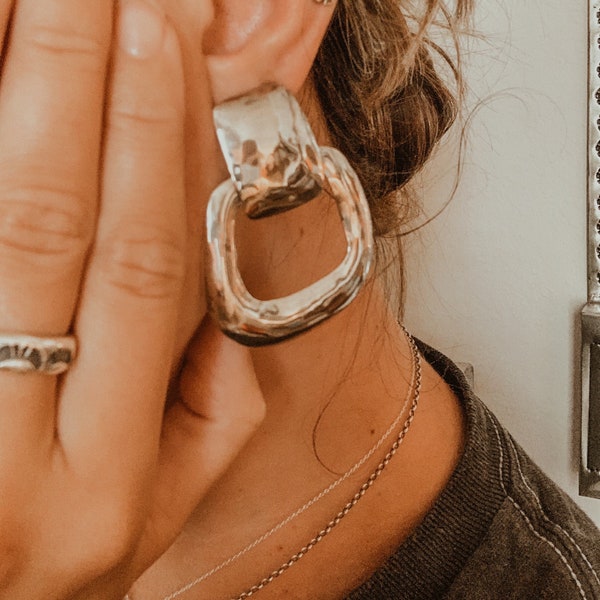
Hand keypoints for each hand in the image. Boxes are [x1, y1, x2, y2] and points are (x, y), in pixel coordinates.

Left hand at [0, 1, 264, 597]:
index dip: (161, 149)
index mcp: (108, 485)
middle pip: (53, 227)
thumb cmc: (64, 566)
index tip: (170, 47)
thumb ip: (218, 417)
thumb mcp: (164, 515)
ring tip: (45, 4)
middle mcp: (12, 457)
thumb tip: (234, 305)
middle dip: (80, 84)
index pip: (149, 276)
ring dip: (18, 98)